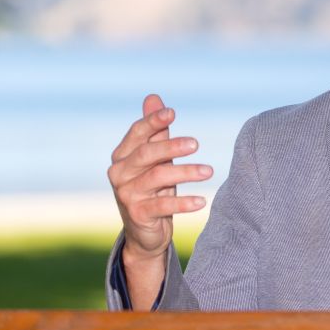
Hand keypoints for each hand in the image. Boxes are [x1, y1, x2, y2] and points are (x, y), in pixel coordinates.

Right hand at [107, 94, 212, 306]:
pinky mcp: (137, 214)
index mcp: (123, 155)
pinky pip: (162, 206)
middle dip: (171, 146)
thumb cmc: (153, 188)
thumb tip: (154, 97)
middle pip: (146, 154)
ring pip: (157, 178)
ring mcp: (126, 194)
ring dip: (185, 173)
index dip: (153, 121)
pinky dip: (183, 203)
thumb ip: (156, 131)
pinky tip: (202, 201)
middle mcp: (120, 173)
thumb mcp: (156, 159)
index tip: (172, 112)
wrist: (145, 231)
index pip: (137, 133)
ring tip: (209, 171)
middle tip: (196, 143)